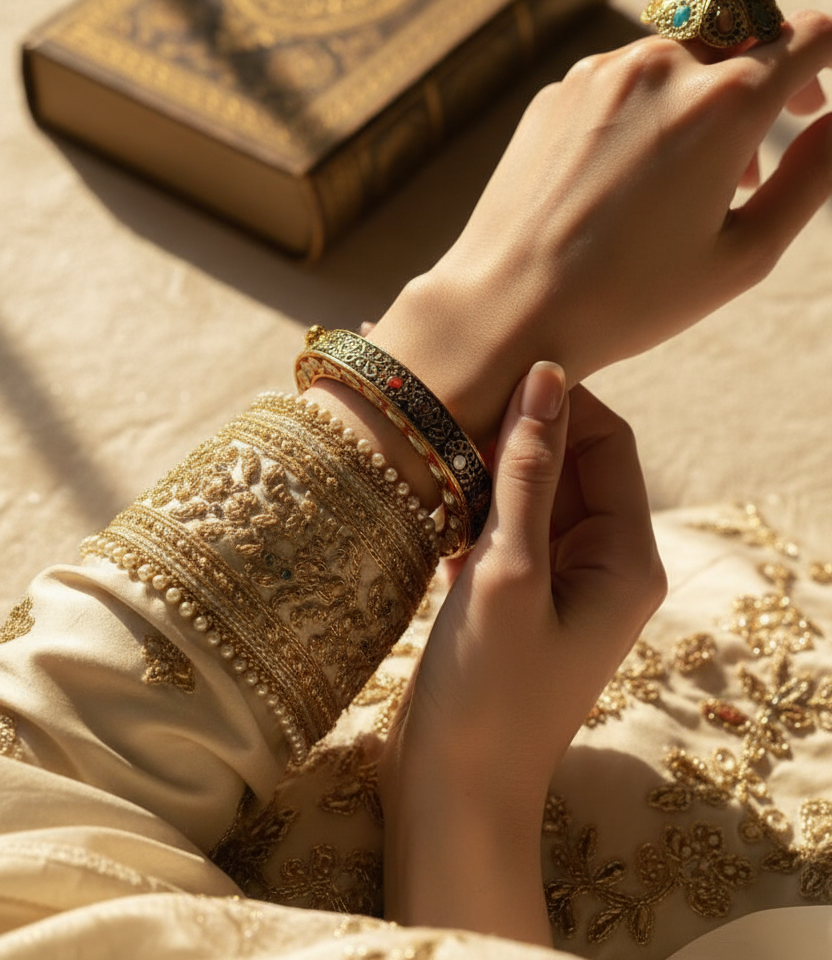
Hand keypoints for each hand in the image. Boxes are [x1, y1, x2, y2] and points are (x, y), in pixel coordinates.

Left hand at [371, 11, 831, 446]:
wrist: (508, 307)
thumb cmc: (630, 297)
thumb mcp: (746, 253)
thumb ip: (813, 176)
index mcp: (723, 103)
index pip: (808, 34)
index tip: (825, 86)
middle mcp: (660, 66)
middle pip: (744, 28)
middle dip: (775, 66)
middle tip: (781, 128)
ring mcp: (599, 73)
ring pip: (680, 52)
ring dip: (709, 90)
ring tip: (704, 174)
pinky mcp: (556, 92)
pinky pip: (623, 77)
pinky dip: (651, 105)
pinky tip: (639, 174)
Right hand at [380, 363, 663, 942]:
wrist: (452, 796)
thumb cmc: (487, 692)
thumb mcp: (509, 571)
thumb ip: (529, 470)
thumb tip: (548, 375)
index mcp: (626, 556)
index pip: (606, 441)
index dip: (556, 401)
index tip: (488, 377)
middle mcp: (604, 564)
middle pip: (568, 462)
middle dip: (512, 434)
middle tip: (443, 411)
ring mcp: (560, 583)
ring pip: (528, 494)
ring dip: (483, 472)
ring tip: (425, 452)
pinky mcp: (517, 599)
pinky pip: (502, 529)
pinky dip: (468, 510)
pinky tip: (423, 502)